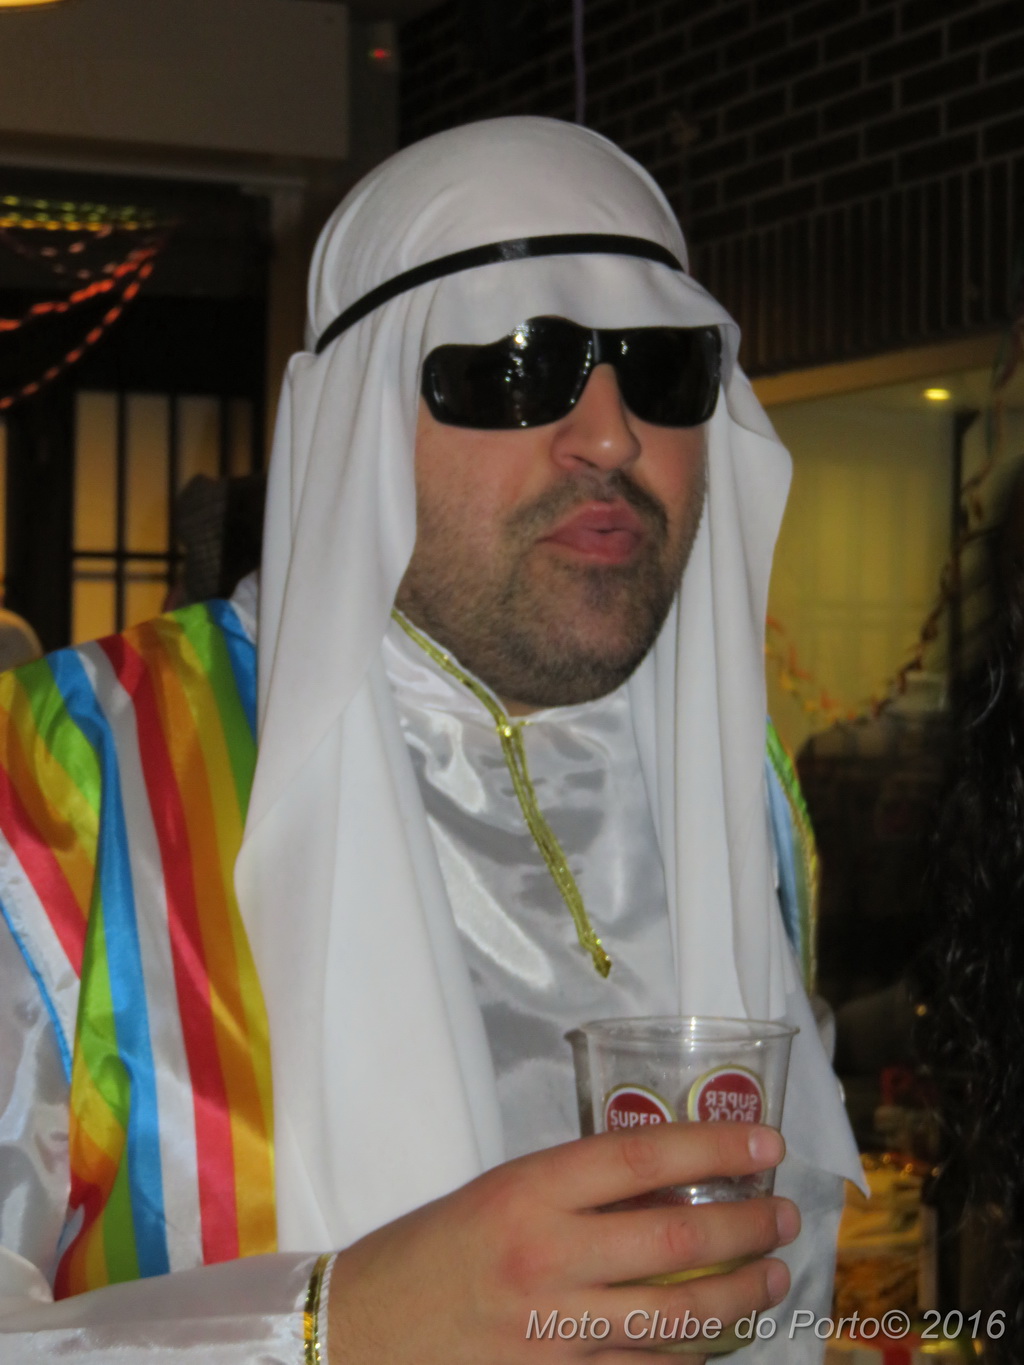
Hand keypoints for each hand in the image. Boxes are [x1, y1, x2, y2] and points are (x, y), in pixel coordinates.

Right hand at [327, 1123, 797, 1362]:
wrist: (363, 1332)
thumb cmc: (431, 1249)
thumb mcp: (499, 1192)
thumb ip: (575, 1188)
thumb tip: (666, 1179)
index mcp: (528, 1191)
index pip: (642, 1157)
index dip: (715, 1148)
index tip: (768, 1145)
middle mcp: (547, 1257)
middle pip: (675, 1239)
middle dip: (746, 1229)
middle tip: (784, 1217)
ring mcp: (554, 1332)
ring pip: (677, 1318)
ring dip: (739, 1297)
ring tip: (772, 1278)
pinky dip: (692, 1358)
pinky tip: (721, 1342)